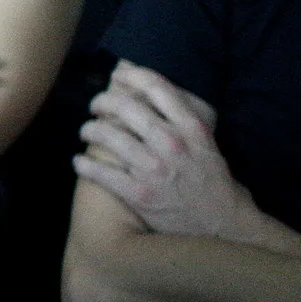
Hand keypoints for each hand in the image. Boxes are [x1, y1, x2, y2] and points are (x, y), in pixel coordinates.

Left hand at [73, 62, 262, 242]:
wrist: (222, 225)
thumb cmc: (213, 182)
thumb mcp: (207, 144)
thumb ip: (184, 121)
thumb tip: (153, 95)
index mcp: (192, 128)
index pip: (157, 88)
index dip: (132, 76)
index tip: (118, 76)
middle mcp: (172, 144)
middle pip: (126, 108)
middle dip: (103, 101)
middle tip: (95, 105)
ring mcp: (154, 169)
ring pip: (109, 137)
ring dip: (90, 130)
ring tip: (86, 131)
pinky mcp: (139, 194)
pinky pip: (102, 173)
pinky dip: (84, 165)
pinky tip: (78, 162)